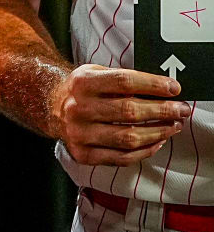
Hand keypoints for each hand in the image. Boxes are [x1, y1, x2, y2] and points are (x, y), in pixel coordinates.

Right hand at [50, 63, 190, 167]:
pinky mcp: (83, 154)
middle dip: (163, 111)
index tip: (174, 89)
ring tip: (173, 126)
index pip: (124, 82)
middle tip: (181, 110)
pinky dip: (144, 151)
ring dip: (158, 132)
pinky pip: (122, 157)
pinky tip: (156, 142)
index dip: (153, 85)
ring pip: (129, 137)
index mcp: (82, 83)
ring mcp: (79, 133)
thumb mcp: (96, 73)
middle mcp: (78, 108)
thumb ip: (124, 79)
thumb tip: (165, 90)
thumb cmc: (82, 90)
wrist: (50, 106)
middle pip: (129, 111)